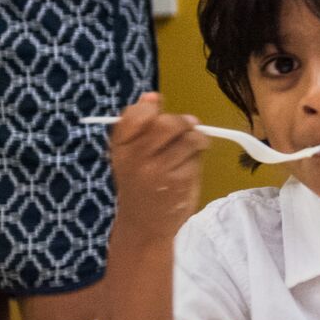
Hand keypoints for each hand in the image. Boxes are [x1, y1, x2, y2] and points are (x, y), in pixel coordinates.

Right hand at [106, 92, 207, 243]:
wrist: (144, 224)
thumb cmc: (139, 183)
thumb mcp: (129, 154)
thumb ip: (139, 125)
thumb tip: (152, 96)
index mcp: (121, 147)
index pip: (135, 114)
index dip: (151, 108)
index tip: (157, 113)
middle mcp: (137, 158)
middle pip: (168, 123)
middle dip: (183, 122)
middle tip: (187, 127)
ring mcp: (160, 171)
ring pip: (190, 138)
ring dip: (196, 138)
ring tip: (192, 146)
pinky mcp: (181, 182)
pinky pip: (198, 156)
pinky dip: (198, 156)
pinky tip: (190, 164)